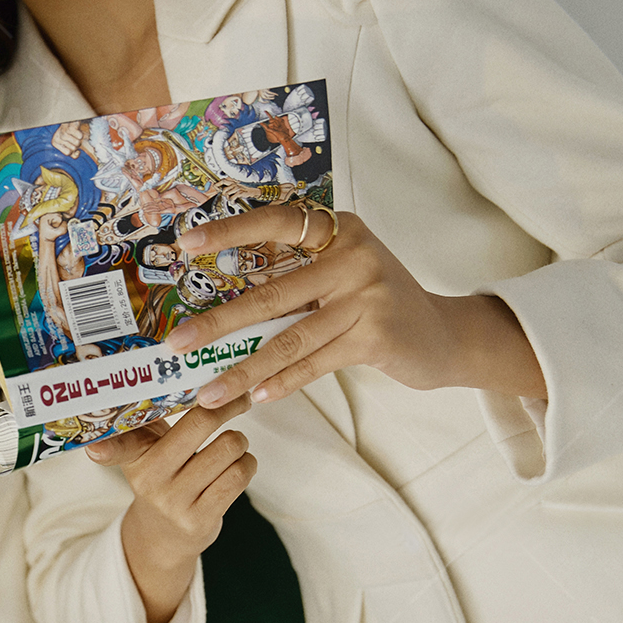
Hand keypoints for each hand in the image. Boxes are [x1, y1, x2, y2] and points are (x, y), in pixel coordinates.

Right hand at [86, 397, 255, 622]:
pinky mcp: (200, 519)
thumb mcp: (144, 449)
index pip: (118, 447)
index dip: (104, 449)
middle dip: (227, 407)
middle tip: (237, 401)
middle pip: (200, 424)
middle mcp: (149, 479)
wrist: (162, 536)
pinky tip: (241, 464)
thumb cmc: (161, 474)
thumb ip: (147, 420)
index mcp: (133, 456)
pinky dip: (247, 464)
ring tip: (235, 444)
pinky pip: (238, 476)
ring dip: (240, 442)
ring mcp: (174, 502)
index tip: (93, 449)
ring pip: (228, 449)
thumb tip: (179, 380)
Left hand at [171, 206, 546, 407]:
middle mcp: (353, 255)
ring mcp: (367, 295)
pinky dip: (283, 382)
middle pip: (271, 293)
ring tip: (208, 392)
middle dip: (218, 324)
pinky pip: (315, 363)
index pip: (276, 224)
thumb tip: (223, 304)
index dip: (230, 231)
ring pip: (288, 338)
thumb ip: (296, 279)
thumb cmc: (378, 306)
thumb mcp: (342, 276)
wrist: (444, 337)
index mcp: (338, 230)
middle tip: (177, 343)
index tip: (186, 242)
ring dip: (243, 369)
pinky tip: (255, 398)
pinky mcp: (376, 336)